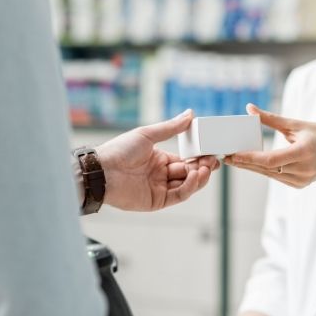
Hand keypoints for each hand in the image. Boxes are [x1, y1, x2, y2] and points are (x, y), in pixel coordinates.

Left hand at [96, 110, 219, 210]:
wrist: (102, 170)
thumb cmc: (120, 150)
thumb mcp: (148, 134)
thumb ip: (171, 128)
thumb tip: (190, 114)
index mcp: (160, 159)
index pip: (186, 160)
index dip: (199, 157)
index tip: (211, 152)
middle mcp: (161, 175)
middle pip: (189, 173)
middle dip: (203, 167)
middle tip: (213, 160)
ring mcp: (159, 188)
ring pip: (187, 185)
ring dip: (199, 177)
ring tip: (206, 168)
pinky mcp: (157, 201)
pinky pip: (178, 195)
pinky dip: (189, 187)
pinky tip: (194, 176)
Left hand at [225, 103, 315, 188]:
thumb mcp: (298, 124)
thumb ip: (271, 119)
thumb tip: (249, 108)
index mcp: (303, 153)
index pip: (270, 160)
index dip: (249, 158)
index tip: (233, 153)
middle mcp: (302, 170)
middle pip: (265, 168)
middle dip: (244, 162)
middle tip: (225, 155)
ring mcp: (300, 180)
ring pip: (268, 174)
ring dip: (250, 167)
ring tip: (233, 159)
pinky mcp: (298, 185)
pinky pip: (275, 177)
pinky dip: (262, 170)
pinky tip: (248, 164)